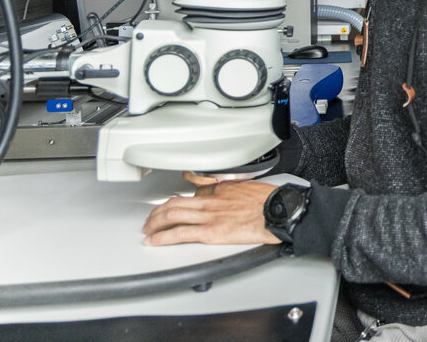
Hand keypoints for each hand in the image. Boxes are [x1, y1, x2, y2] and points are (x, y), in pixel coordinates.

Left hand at [142, 177, 278, 246]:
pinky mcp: (211, 232)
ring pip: (172, 215)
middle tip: (151, 218)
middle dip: (158, 211)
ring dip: (155, 222)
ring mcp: (209, 216)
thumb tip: (233, 194)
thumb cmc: (270, 201)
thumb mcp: (250, 186)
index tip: (173, 205)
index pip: (193, 192)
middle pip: (175, 202)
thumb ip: (235, 190)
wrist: (278, 210)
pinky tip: (154, 241)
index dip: (180, 200)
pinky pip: (180, 234)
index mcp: (221, 190)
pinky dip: (163, 237)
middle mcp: (211, 201)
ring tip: (148, 229)